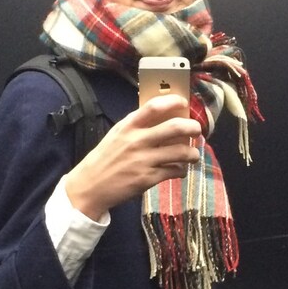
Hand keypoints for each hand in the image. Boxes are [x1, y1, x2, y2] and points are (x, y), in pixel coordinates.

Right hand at [64, 95, 201, 220]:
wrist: (90, 187)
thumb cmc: (105, 159)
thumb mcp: (116, 135)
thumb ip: (136, 126)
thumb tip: (163, 117)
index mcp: (128, 126)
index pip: (154, 107)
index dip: (173, 101)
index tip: (183, 102)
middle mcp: (137, 141)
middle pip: (174, 128)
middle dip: (192, 127)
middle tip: (197, 130)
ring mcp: (144, 160)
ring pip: (180, 152)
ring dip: (192, 153)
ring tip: (193, 154)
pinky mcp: (148, 178)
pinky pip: (174, 171)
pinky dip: (181, 170)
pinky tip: (180, 170)